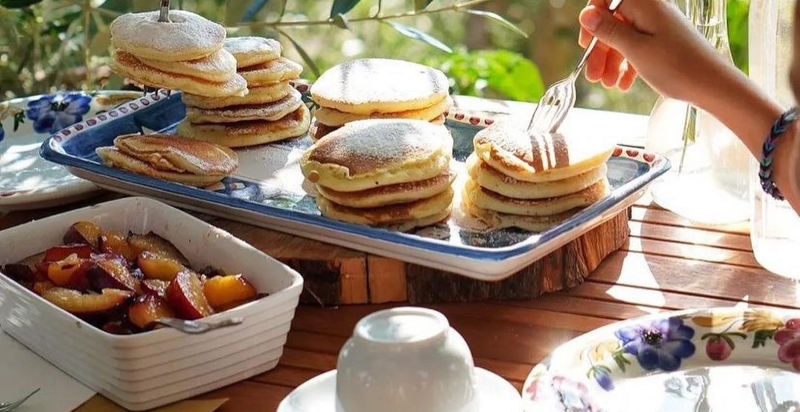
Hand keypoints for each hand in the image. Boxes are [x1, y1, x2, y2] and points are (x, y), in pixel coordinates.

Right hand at [577, 0, 732, 104]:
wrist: (714, 84)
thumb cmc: (678, 66)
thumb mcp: (636, 50)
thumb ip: (609, 30)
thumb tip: (585, 13)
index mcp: (644, 4)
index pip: (605, 0)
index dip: (592, 20)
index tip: (586, 43)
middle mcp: (650, 10)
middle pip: (612, 22)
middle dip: (600, 49)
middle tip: (593, 76)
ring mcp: (657, 26)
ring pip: (623, 37)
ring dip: (611, 61)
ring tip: (608, 84)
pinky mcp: (663, 41)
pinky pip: (637, 47)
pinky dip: (627, 64)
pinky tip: (624, 84)